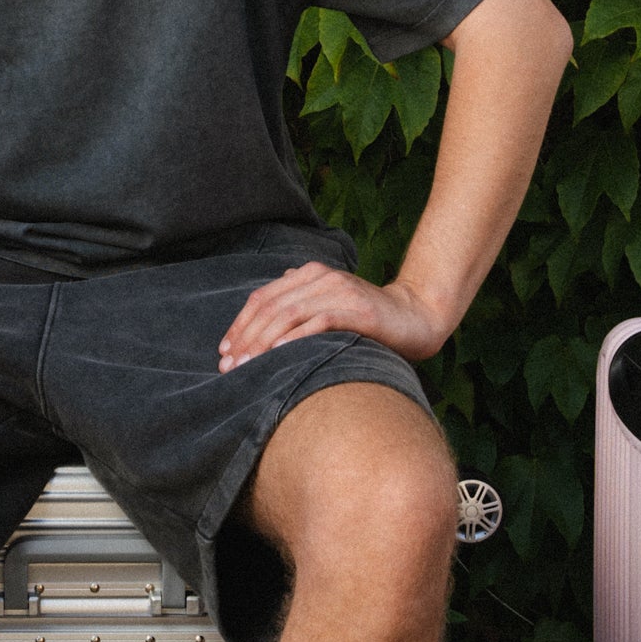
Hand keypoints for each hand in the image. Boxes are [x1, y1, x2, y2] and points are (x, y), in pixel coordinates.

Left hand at [217, 261, 450, 371]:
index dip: (240, 324)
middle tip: (228, 366)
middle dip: (245, 338)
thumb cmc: (368, 320)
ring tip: (245, 366)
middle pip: (270, 307)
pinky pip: (316, 323)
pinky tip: (276, 356)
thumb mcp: (328, 307)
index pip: (263, 298)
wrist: (416, 317)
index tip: (224, 351)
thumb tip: (265, 317)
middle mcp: (321, 278)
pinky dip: (293, 339)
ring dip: (261, 342)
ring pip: (287, 315)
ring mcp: (339, 291)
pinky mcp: (356, 310)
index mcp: (310, 274)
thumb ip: (300, 305)